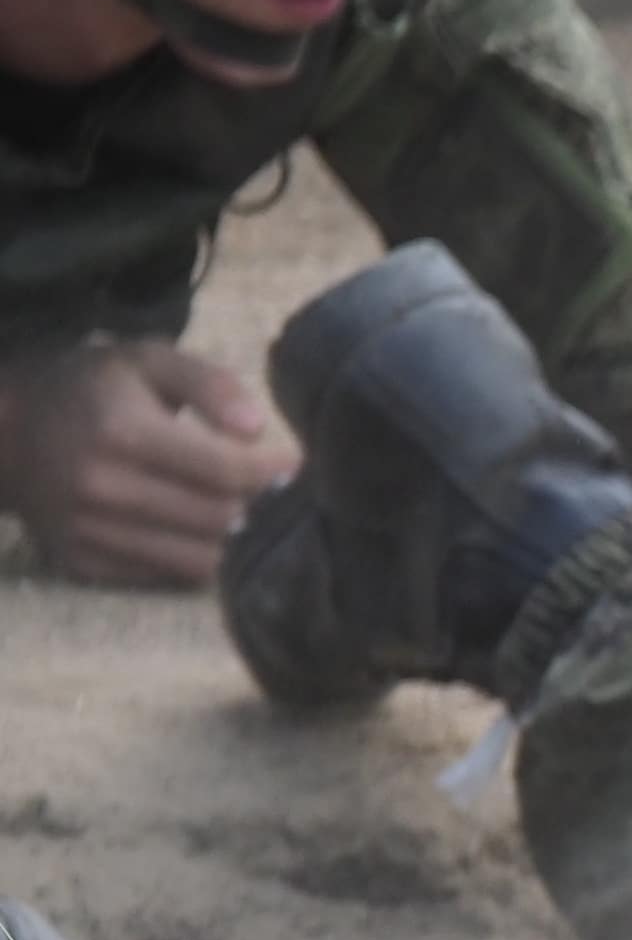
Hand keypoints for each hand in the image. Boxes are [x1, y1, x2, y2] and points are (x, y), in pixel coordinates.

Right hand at [0, 339, 298, 585]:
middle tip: (279, 493)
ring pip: (199, 560)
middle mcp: (101, 488)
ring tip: (249, 514)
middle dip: (261, 508)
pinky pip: (166, 578)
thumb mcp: (147, 362)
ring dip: (235, 542)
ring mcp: (87, 532)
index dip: (274, 472)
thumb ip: (210, 384)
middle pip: (220, 520)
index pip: (227, 472)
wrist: (7, 432)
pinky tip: (205, 533)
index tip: (295, 464)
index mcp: (122, 432)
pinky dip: (196, 560)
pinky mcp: (80, 563)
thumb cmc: (93, 390)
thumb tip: (258, 429)